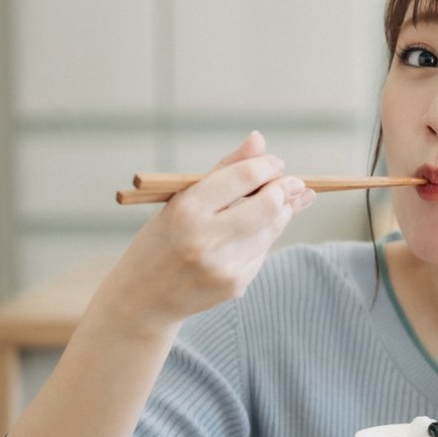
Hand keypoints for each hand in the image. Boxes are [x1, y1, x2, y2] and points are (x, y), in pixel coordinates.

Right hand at [95, 131, 313, 336]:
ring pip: (272, 230)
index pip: (243, 177)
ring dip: (284, 212)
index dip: (268, 166)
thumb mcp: (181, 199)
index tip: (277, 164)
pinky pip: (263, 253)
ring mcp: (223, 265)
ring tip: (285, 202)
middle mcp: (205, 238)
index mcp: (187, 208)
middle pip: (268, 205)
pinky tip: (258, 233)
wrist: (144, 297)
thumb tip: (259, 140)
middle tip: (294, 183)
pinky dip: (265, 238)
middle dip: (286, 190)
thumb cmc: (163, 239)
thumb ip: (224, 170)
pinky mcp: (235, 285)